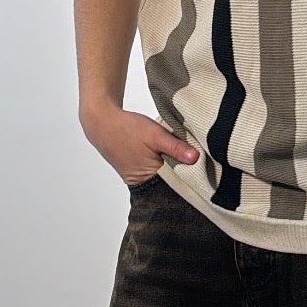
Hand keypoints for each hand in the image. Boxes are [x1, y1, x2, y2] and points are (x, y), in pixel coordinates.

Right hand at [80, 99, 200, 186]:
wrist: (101, 122)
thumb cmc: (126, 128)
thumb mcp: (155, 134)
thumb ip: (175, 147)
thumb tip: (196, 158)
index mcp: (149, 178)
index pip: (178, 183)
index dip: (191, 174)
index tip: (205, 165)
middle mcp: (144, 183)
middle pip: (172, 181)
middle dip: (184, 170)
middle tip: (198, 157)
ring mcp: (139, 178)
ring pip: (165, 174)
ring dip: (174, 165)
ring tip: (185, 154)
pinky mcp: (137, 171)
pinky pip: (157, 170)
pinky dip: (164, 162)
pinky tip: (170, 152)